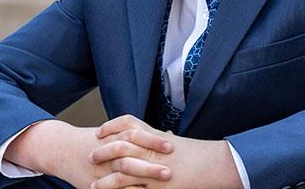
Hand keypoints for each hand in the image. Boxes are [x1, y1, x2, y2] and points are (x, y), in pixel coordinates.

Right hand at [4, 120, 172, 187]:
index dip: (153, 140)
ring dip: (142, 181)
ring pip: (122, 177)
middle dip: (150, 167)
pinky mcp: (96, 185)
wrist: (65, 149)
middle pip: (131, 158)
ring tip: (160, 184)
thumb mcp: (117, 132)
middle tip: (169, 171)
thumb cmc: (98, 140)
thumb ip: (140, 133)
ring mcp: (102, 171)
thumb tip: (171, 134)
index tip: (171, 145)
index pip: (136, 136)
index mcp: (116, 137)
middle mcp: (109, 154)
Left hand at [91, 116, 242, 188]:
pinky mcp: (156, 185)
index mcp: (155, 135)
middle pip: (120, 144)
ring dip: (105, 178)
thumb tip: (156, 136)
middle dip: (103, 150)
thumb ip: (161, 140)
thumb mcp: (176, 143)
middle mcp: (151, 148)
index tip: (99, 131)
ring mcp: (152, 167)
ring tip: (93, 185)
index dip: (111, 126)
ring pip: (121, 169)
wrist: (213, 164)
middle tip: (91, 155)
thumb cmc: (198, 154)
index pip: (128, 123)